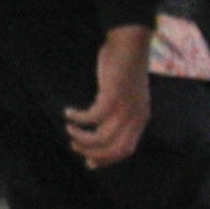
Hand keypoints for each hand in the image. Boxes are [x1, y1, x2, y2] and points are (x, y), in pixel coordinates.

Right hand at [64, 21, 152, 165]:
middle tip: (74, 146)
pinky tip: (70, 112)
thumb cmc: (123, 72)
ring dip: (82, 137)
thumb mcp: (125, 98)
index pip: (126, 150)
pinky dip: (79, 118)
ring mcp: (126, 108)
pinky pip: (92, 116)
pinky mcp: (113, 96)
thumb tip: (100, 133)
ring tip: (70, 129)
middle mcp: (136, 117)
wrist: (130, 46)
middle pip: (114, 149)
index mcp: (140, 120)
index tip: (89, 162)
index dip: (107, 159)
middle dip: (92, 153)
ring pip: (102, 136)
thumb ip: (117, 115)